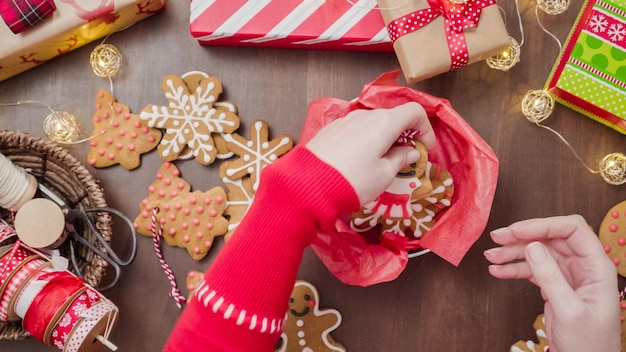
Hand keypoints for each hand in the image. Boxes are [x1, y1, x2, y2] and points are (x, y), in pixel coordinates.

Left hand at [305, 102, 434, 204]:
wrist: (307, 184)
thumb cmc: (352, 180)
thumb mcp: (384, 175)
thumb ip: (400, 160)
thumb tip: (409, 152)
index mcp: (384, 122)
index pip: (414, 111)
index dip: (425, 128)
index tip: (425, 149)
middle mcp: (365, 116)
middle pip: (393, 117)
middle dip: (404, 135)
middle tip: (406, 158)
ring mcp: (345, 121)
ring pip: (372, 124)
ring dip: (383, 138)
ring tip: (382, 161)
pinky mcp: (330, 130)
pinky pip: (355, 130)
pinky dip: (365, 140)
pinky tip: (359, 160)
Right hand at [484, 215, 620, 351]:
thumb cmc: (590, 344)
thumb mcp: (570, 311)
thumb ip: (551, 278)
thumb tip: (533, 248)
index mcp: (596, 266)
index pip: (572, 229)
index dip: (543, 225)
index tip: (517, 231)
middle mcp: (583, 265)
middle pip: (551, 237)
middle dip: (522, 235)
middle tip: (497, 237)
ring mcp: (568, 275)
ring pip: (538, 252)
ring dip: (513, 252)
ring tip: (491, 255)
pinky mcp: (555, 285)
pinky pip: (531, 269)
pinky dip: (513, 268)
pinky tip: (498, 270)